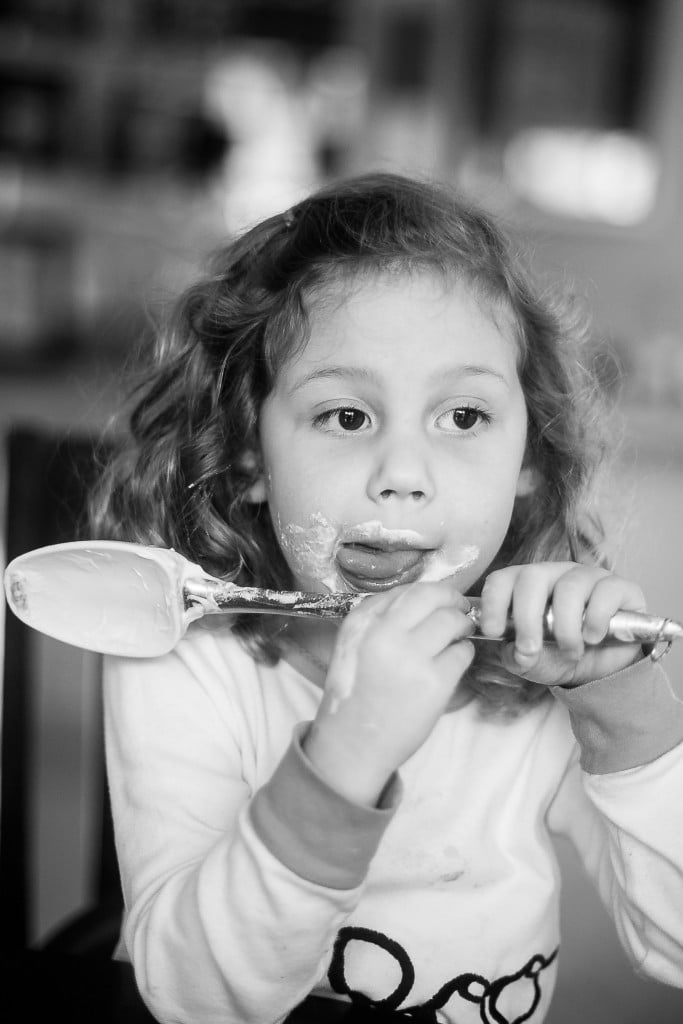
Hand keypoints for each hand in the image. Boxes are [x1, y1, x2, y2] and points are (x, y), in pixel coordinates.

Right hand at [303, 578, 474, 805]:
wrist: (354, 744)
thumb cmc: (356, 694)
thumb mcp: (354, 645)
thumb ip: (381, 620)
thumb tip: (425, 601)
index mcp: (363, 622)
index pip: (407, 590)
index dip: (431, 593)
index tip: (440, 600)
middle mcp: (386, 633)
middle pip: (434, 597)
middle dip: (453, 600)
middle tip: (460, 609)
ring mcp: (412, 657)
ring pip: (452, 622)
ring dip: (462, 627)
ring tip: (459, 637)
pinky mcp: (434, 682)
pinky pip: (462, 653)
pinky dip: (463, 653)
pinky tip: (454, 662)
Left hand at [477, 562, 647, 686]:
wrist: (604, 671)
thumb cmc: (561, 657)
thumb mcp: (533, 664)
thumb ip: (518, 657)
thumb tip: (517, 652)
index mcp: (525, 586)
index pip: (502, 579)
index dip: (494, 602)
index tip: (493, 631)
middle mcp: (555, 574)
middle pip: (532, 577)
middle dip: (527, 617)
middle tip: (530, 649)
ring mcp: (587, 576)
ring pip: (569, 587)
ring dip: (565, 626)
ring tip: (570, 651)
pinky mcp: (618, 587)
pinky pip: (605, 592)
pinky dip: (596, 619)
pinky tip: (593, 637)